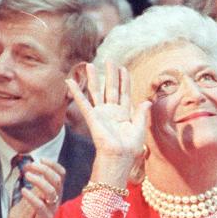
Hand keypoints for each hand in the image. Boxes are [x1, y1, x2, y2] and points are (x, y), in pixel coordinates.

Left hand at [18, 159, 65, 217]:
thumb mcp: (32, 202)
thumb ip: (36, 189)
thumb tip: (33, 170)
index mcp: (53, 195)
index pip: (60, 175)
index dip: (53, 165)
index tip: (40, 158)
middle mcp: (55, 202)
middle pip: (57, 180)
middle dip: (44, 169)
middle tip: (29, 166)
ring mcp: (51, 212)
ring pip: (52, 191)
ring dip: (39, 180)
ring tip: (26, 175)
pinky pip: (41, 207)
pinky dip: (32, 197)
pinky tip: (23, 191)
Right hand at [68, 62, 150, 186]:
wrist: (119, 157)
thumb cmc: (130, 148)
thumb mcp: (140, 129)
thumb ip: (142, 114)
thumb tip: (147, 101)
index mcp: (124, 114)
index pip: (124, 93)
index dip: (124, 80)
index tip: (123, 68)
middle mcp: (111, 112)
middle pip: (110, 88)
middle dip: (110, 74)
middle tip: (109, 60)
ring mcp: (101, 114)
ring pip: (96, 91)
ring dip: (94, 78)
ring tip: (90, 65)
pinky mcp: (92, 117)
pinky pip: (82, 102)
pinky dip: (76, 91)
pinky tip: (70, 81)